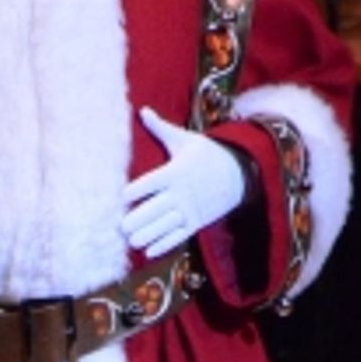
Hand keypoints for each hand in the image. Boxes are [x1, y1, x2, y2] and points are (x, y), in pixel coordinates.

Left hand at [119, 108, 247, 257]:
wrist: (239, 173)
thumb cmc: (206, 154)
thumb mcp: (185, 140)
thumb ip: (161, 129)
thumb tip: (142, 110)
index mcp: (176, 171)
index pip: (151, 182)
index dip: (135, 191)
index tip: (122, 197)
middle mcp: (182, 192)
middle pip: (156, 208)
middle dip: (138, 219)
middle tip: (121, 227)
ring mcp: (191, 209)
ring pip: (166, 225)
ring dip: (148, 235)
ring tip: (131, 241)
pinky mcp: (197, 221)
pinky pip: (179, 235)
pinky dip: (164, 245)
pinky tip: (148, 251)